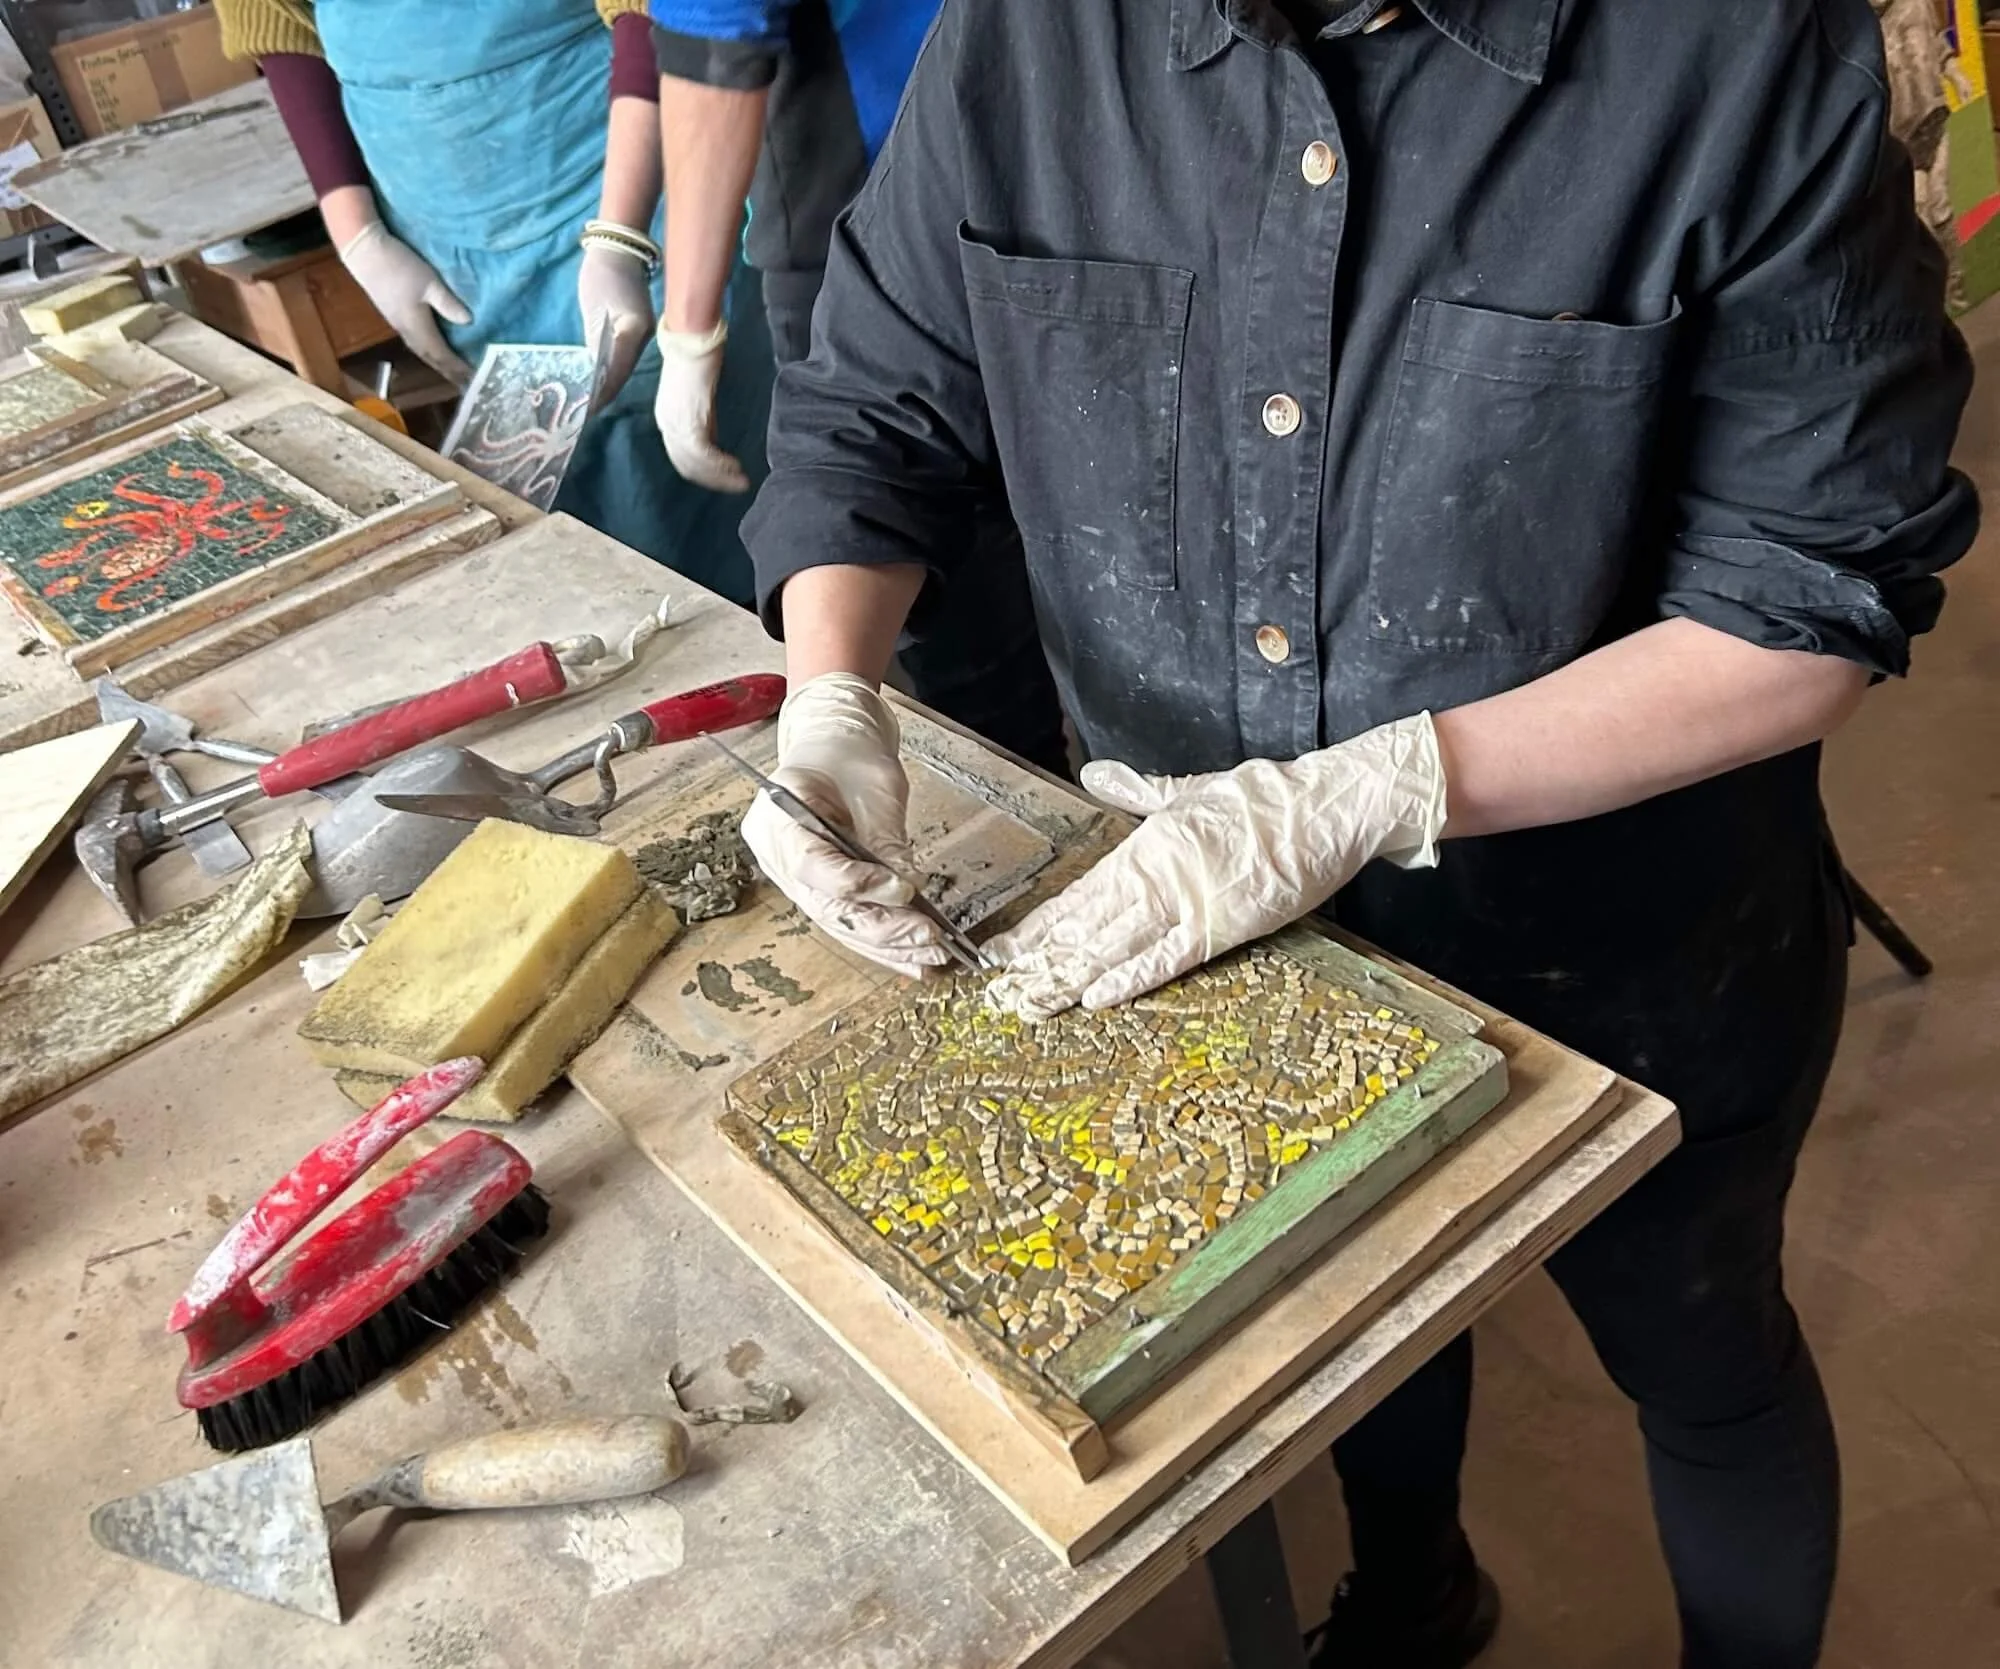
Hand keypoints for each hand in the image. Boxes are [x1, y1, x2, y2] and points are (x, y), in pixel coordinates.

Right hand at [337, 218, 472, 384]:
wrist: (364, 252)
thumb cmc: (400, 266)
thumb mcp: (429, 282)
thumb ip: (448, 303)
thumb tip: (469, 322)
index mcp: (417, 327)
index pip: (442, 355)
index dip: (458, 368)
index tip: (475, 379)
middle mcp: (407, 331)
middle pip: (431, 358)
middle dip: (449, 372)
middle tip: (467, 383)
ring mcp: (398, 324)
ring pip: (422, 351)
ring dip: (438, 363)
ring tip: (454, 372)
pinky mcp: (394, 316)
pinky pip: (416, 342)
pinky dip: (429, 351)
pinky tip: (435, 349)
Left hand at [577, 240, 653, 402]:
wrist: (619, 247)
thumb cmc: (604, 273)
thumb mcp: (596, 308)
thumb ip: (596, 343)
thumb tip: (593, 378)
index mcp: (633, 333)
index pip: (616, 372)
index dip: (601, 393)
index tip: (585, 411)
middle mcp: (640, 338)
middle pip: (621, 374)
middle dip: (603, 394)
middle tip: (582, 413)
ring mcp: (639, 334)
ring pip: (622, 368)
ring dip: (606, 385)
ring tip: (588, 403)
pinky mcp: (634, 329)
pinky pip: (621, 357)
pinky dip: (608, 370)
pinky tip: (597, 379)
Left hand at [654, 319, 748, 491]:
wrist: (693, 339)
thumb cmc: (699, 359)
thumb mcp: (699, 396)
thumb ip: (704, 419)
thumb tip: (714, 440)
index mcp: (666, 419)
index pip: (681, 457)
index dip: (704, 472)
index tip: (726, 478)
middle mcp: (666, 424)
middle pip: (686, 466)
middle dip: (713, 481)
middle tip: (737, 485)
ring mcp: (675, 424)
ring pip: (695, 465)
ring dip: (720, 477)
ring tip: (741, 481)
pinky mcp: (689, 421)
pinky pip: (704, 454)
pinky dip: (721, 466)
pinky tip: (736, 468)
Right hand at [740, 673, 950, 976]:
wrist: (834, 743)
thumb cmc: (848, 753)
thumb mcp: (874, 784)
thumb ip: (885, 836)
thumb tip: (907, 885)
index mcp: (776, 816)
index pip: (813, 865)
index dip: (858, 884)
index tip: (905, 889)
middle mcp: (775, 855)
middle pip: (826, 906)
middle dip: (881, 927)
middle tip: (926, 937)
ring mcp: (793, 878)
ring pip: (838, 923)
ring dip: (886, 944)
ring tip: (928, 956)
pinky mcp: (817, 890)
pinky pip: (847, 921)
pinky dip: (881, 942)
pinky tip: (911, 960)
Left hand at [986, 713, 1447, 1018]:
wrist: (1325, 805)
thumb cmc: (1264, 796)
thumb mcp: (1190, 789)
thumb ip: (1138, 790)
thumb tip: (1094, 773)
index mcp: (1147, 843)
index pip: (1081, 893)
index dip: (1040, 926)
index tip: (1005, 949)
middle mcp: (1157, 873)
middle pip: (1087, 926)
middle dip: (1041, 960)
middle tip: (1000, 990)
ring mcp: (1187, 901)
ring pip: (1115, 946)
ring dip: (1071, 977)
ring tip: (1031, 1002)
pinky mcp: (1222, 926)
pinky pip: (1167, 958)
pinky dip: (1132, 979)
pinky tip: (1096, 998)